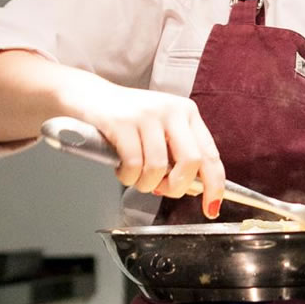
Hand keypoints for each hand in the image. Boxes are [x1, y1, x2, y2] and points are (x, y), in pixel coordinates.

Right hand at [64, 80, 224, 210]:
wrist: (90, 97)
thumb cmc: (127, 119)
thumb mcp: (161, 130)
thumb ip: (178, 155)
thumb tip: (194, 188)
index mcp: (187, 114)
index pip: (210, 155)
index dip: (214, 186)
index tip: (211, 207)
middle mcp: (171, 111)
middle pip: (191, 162)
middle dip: (176, 187)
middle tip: (162, 190)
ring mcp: (147, 115)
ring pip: (158, 167)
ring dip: (146, 184)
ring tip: (136, 177)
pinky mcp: (122, 121)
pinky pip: (133, 164)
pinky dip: (127, 176)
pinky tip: (123, 170)